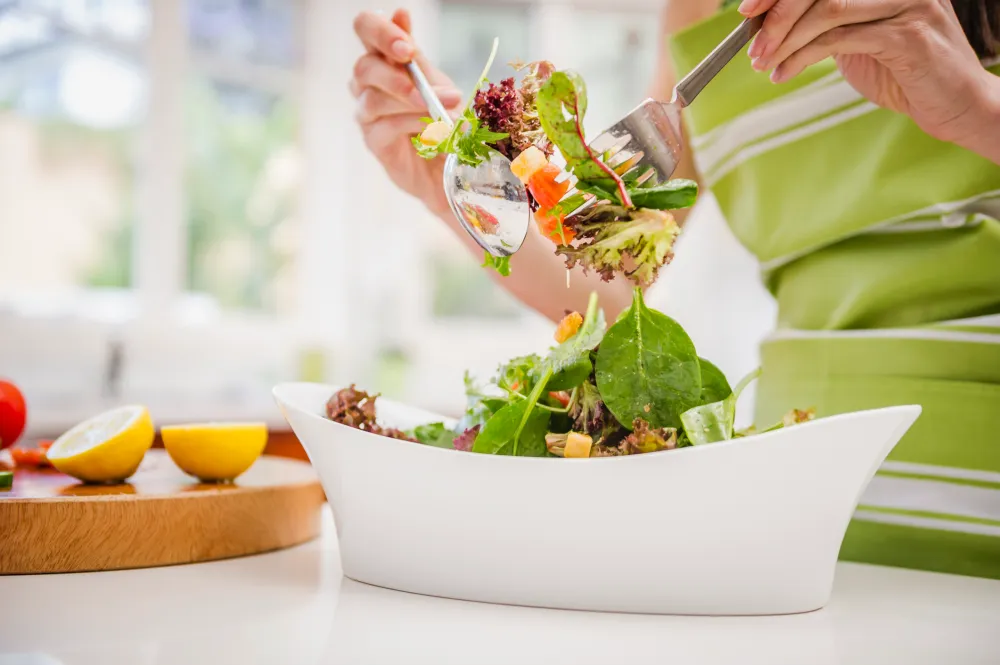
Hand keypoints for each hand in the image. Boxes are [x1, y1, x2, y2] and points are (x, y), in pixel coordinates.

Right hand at [351, 9, 462, 214]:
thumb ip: (418, 57)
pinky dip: (409, 123)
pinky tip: (430, 127)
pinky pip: (383, 126)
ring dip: (409, 99)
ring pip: (372, 98)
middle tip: (419, 78)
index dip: (381, 32)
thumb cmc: (440, 119)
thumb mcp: (437, 83)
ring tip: (438, 107)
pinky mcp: (373, 141)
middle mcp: (368, 84)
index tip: (407, 46)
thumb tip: (400, 13)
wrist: (449, 165)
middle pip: (363, 65)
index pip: (365, 30)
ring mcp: (367, 113)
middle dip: (394, 71)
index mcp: (383, 59)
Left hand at [742, 0, 999, 145]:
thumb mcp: (854, 41)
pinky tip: (784, 75)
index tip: (747, 9)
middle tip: (751, 44)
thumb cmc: (901, 73)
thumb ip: (821, 25)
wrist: (952, 106)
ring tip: (763, 64)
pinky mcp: (907, 36)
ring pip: (827, 11)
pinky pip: (840, 39)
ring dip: (785, 40)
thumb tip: (766, 23)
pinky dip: (802, 58)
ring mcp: (907, 4)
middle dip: (777, 14)